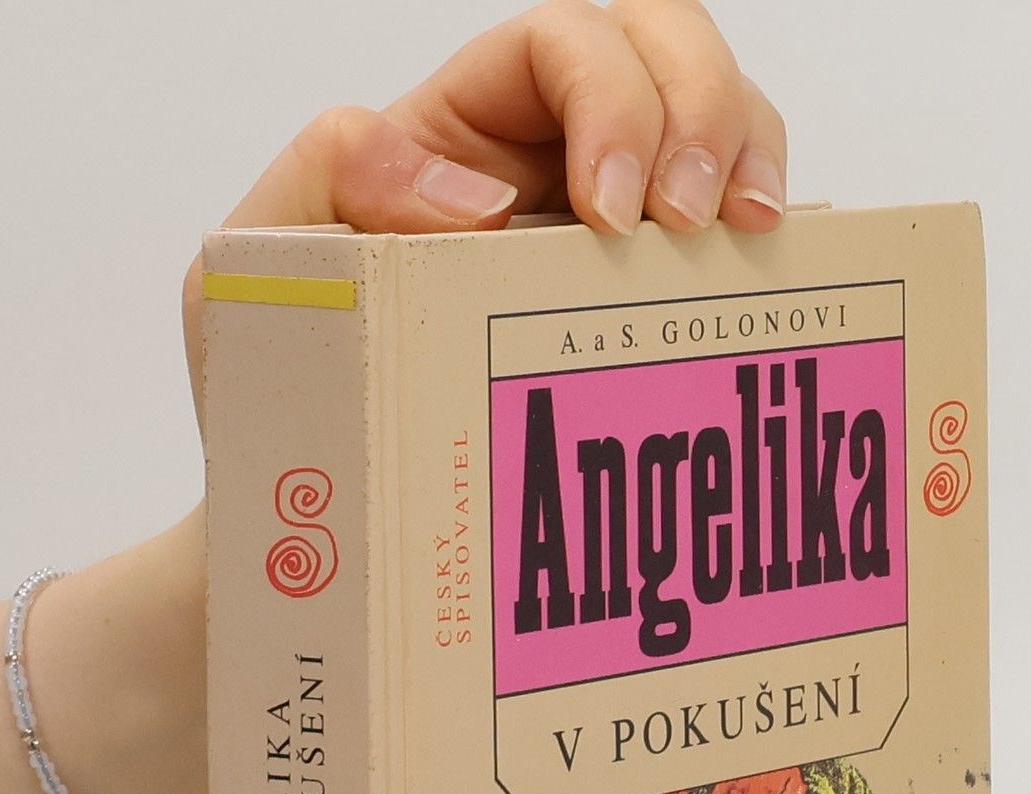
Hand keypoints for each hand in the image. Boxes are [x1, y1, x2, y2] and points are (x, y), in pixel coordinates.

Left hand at [182, 0, 786, 416]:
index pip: (561, 43)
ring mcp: (609, 231)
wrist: (316, 509)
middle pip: (661, 50)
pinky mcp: (648, 304)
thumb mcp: (262, 264)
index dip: (611, 97)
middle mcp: (545, 161)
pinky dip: (766, 238)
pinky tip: (767, 278)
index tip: (611, 213)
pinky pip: (730, 233)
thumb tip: (473, 197)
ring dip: (752, 159)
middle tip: (694, 222)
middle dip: (704, 111)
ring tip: (750, 239)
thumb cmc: (286, 378)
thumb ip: (330, 181)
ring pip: (717, 125)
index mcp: (457, 132)